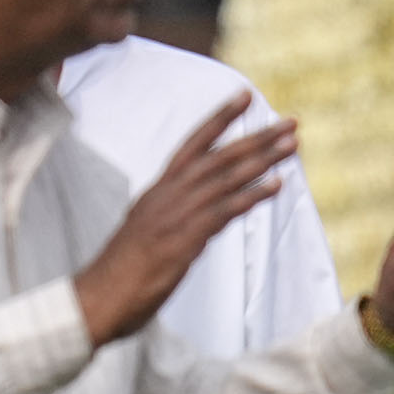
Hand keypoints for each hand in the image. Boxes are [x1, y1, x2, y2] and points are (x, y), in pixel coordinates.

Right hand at [77, 92, 300, 348]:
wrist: (100, 297)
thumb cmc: (122, 271)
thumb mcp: (146, 231)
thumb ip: (170, 216)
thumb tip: (194, 215)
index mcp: (158, 190)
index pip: (192, 143)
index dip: (219, 119)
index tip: (245, 97)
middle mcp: (168, 194)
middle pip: (218, 156)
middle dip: (256, 136)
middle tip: (290, 122)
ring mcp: (176, 214)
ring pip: (225, 177)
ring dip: (263, 159)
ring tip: (292, 145)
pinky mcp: (185, 238)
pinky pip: (225, 211)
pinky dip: (252, 196)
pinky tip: (276, 185)